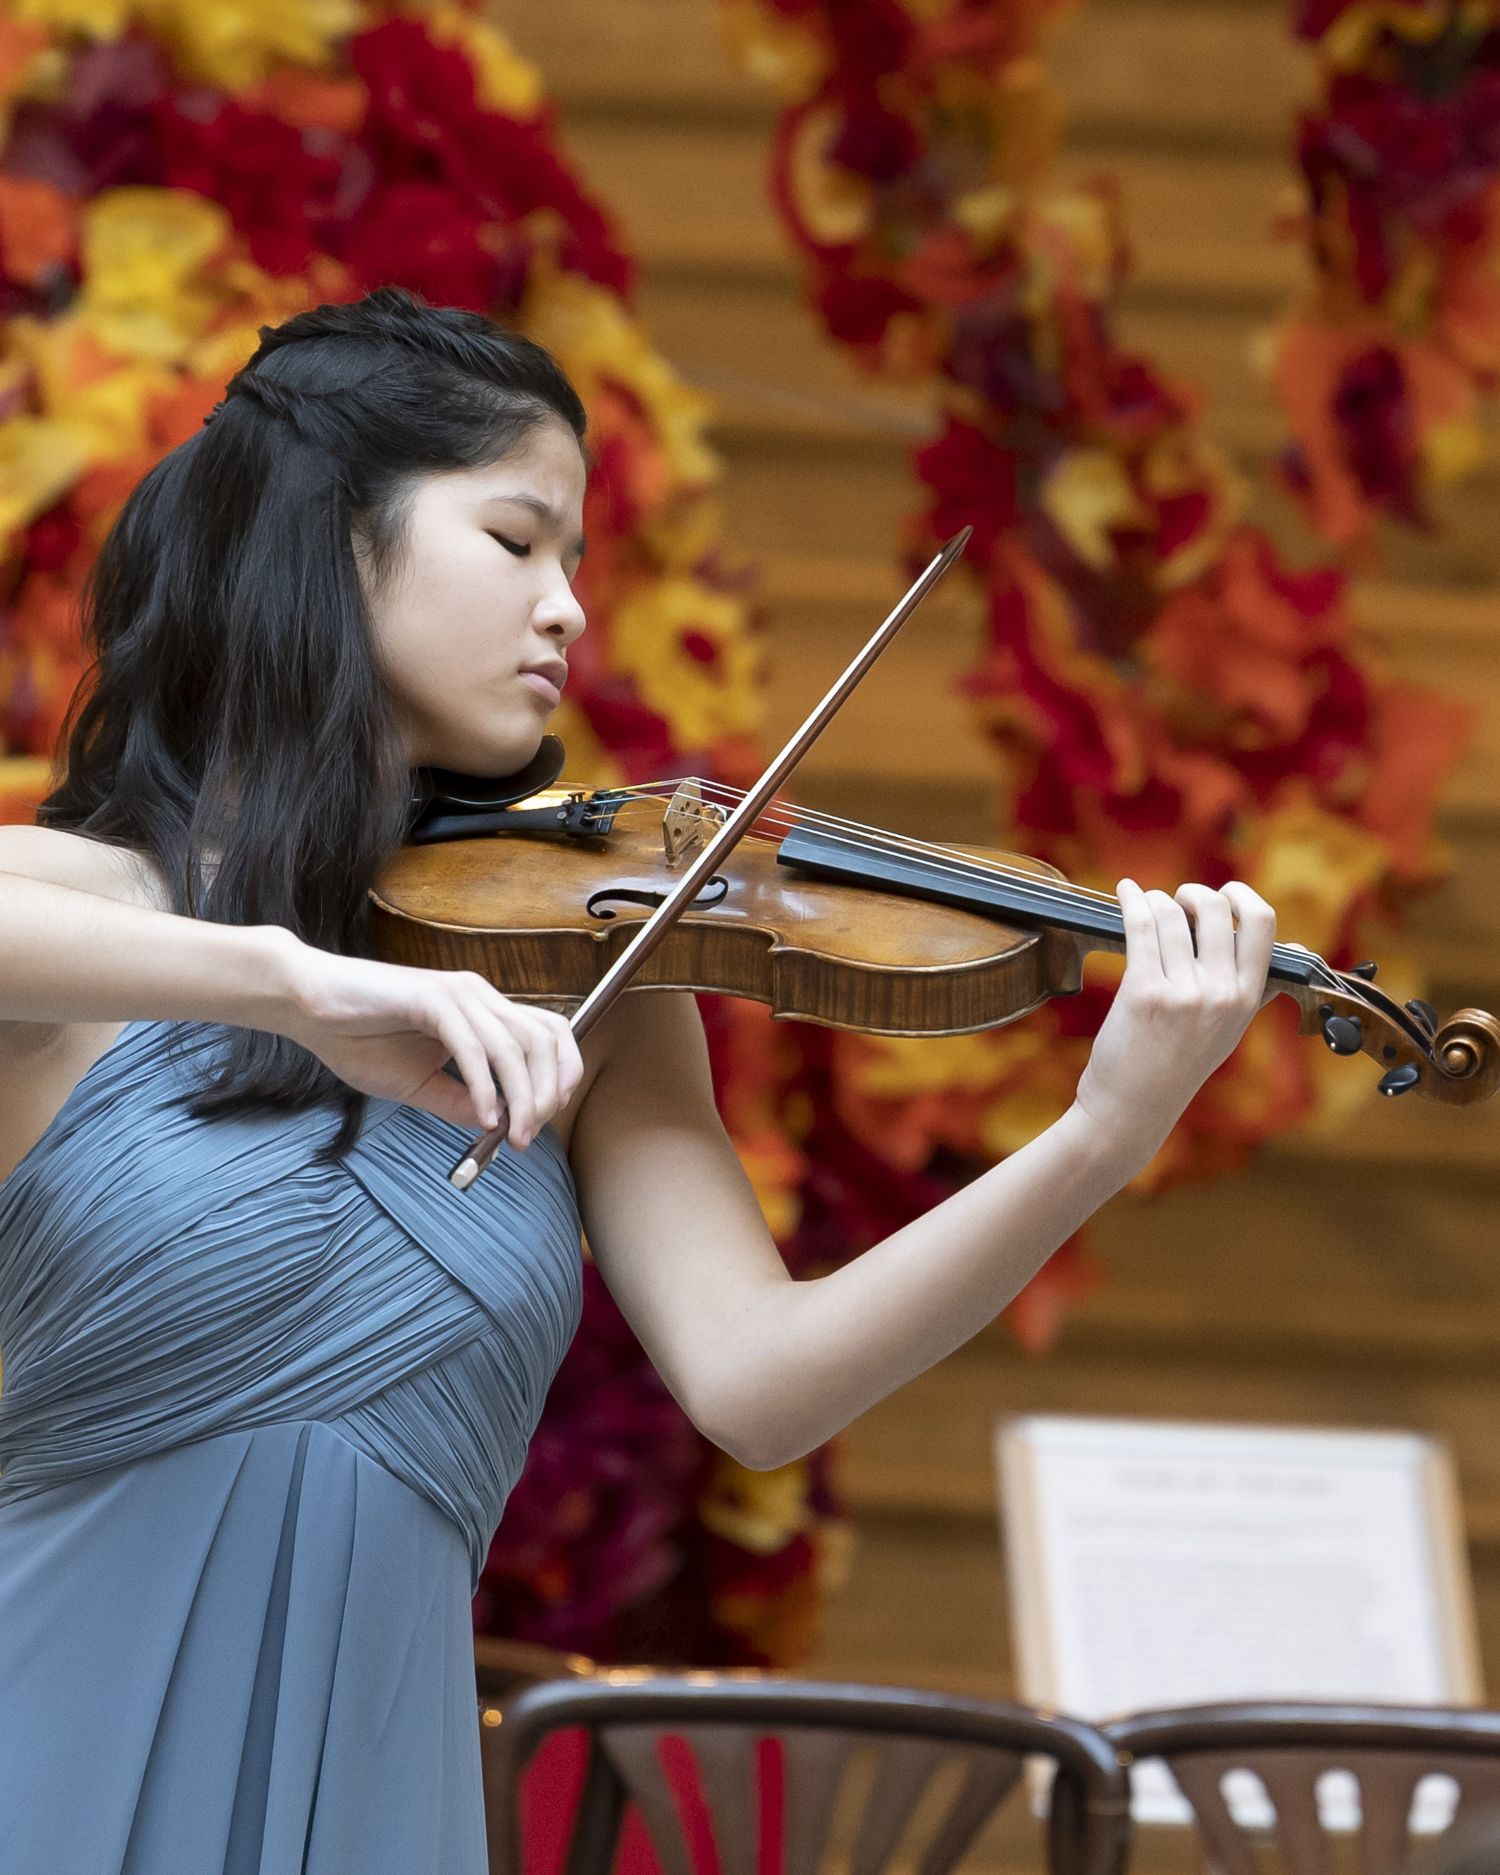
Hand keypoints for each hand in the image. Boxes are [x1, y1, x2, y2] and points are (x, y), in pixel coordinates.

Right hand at [275, 944, 582, 1149]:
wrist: (308, 1008)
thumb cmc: (358, 1039)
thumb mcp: (418, 1084)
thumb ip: (459, 1101)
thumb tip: (499, 1125)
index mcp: (482, 1010)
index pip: (549, 1034)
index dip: (562, 1074)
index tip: (546, 1118)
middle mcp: (478, 996)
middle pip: (543, 1041)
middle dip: (546, 1093)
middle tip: (530, 1136)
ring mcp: (457, 993)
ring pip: (514, 1046)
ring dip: (522, 1096)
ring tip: (514, 1134)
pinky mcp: (431, 998)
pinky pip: (472, 1048)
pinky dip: (485, 1087)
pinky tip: (486, 1116)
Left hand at [1072, 878, 1276, 1166]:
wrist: (1132, 1108)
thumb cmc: (1176, 1066)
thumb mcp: (1229, 1031)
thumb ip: (1252, 990)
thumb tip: (1294, 952)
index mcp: (1246, 999)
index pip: (1262, 924)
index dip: (1242, 896)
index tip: (1224, 893)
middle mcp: (1220, 993)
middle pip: (1216, 908)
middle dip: (1193, 894)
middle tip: (1177, 902)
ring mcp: (1183, 993)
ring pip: (1172, 914)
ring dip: (1155, 900)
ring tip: (1147, 905)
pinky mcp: (1144, 992)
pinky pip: (1141, 927)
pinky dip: (1131, 901)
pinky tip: (1125, 892)